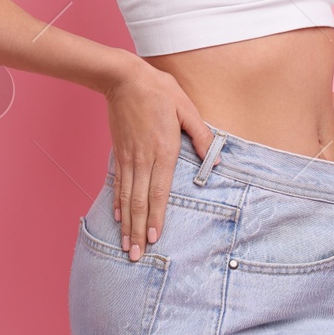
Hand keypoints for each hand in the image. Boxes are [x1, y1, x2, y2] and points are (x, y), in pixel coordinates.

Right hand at [102, 55, 212, 259]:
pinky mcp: (120, 153)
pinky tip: (119, 217)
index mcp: (164, 150)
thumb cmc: (160, 91)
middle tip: (137, 255)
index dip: (157, 216)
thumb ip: (200, 133)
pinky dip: (118, 203)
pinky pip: (118, 184)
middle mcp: (144, 159)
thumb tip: (215, 157)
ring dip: (127, 224)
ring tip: (126, 245)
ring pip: (127, 197)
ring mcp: (129, 158)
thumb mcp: (187, 108)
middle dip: (138, 231)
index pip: (159, 191)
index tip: (155, 238)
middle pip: (140, 202)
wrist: (124, 79)